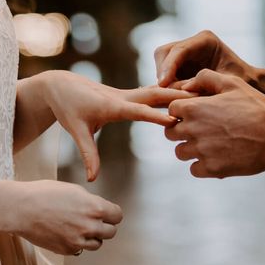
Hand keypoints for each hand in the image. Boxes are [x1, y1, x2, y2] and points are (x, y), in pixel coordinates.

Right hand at [14, 180, 121, 255]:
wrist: (23, 208)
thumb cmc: (44, 194)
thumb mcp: (73, 190)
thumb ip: (90, 201)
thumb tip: (97, 208)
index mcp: (94, 207)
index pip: (117, 215)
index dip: (112, 212)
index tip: (109, 212)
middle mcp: (89, 226)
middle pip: (111, 232)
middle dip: (105, 225)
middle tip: (94, 219)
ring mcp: (79, 241)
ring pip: (97, 243)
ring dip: (92, 236)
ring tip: (79, 225)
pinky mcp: (67, 250)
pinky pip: (80, 249)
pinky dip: (77, 242)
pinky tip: (67, 231)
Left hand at [39, 70, 188, 180]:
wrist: (62, 86)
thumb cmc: (68, 107)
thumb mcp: (76, 130)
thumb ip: (88, 153)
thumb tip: (93, 179)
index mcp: (112, 105)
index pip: (138, 111)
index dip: (155, 116)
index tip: (173, 121)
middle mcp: (122, 96)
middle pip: (154, 95)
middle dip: (176, 98)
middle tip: (201, 100)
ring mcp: (126, 94)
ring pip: (156, 91)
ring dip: (176, 93)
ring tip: (202, 94)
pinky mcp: (127, 95)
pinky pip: (151, 93)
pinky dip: (168, 93)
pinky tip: (185, 95)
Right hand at [155, 30, 258, 87]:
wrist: (252, 87)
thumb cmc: (244, 85)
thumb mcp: (226, 84)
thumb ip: (202, 84)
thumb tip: (177, 91)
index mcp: (206, 40)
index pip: (179, 50)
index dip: (168, 66)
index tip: (163, 84)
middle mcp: (194, 43)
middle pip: (165, 52)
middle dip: (162, 71)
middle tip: (163, 92)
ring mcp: (187, 52)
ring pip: (162, 61)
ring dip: (163, 79)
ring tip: (170, 98)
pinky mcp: (182, 64)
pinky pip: (166, 71)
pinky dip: (166, 84)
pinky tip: (171, 97)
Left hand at [165, 69, 264, 177]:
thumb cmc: (256, 106)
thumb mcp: (232, 82)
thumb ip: (205, 78)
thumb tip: (186, 85)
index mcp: (194, 108)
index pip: (170, 110)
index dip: (181, 110)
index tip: (194, 113)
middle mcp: (193, 130)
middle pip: (170, 132)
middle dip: (181, 129)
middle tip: (200, 128)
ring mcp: (202, 151)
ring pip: (180, 152)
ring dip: (190, 148)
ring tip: (208, 143)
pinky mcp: (213, 169)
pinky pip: (194, 169)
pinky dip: (201, 165)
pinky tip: (215, 157)